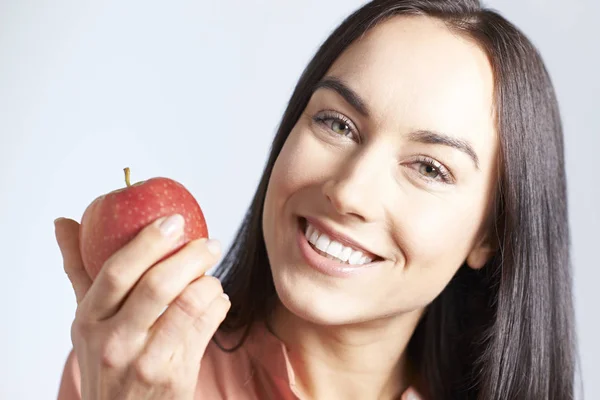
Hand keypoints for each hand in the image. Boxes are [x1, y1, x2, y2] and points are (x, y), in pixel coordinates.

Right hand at [55, 214, 229, 399]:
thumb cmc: (109, 358)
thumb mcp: (87, 320)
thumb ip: (80, 271)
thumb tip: (64, 222)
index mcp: (89, 320)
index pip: (115, 272)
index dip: (147, 242)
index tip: (174, 220)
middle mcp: (114, 341)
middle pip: (157, 285)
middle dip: (190, 256)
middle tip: (209, 244)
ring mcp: (145, 361)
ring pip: (188, 304)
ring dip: (208, 282)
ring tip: (211, 276)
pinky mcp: (175, 376)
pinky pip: (206, 327)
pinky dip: (218, 305)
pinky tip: (216, 300)